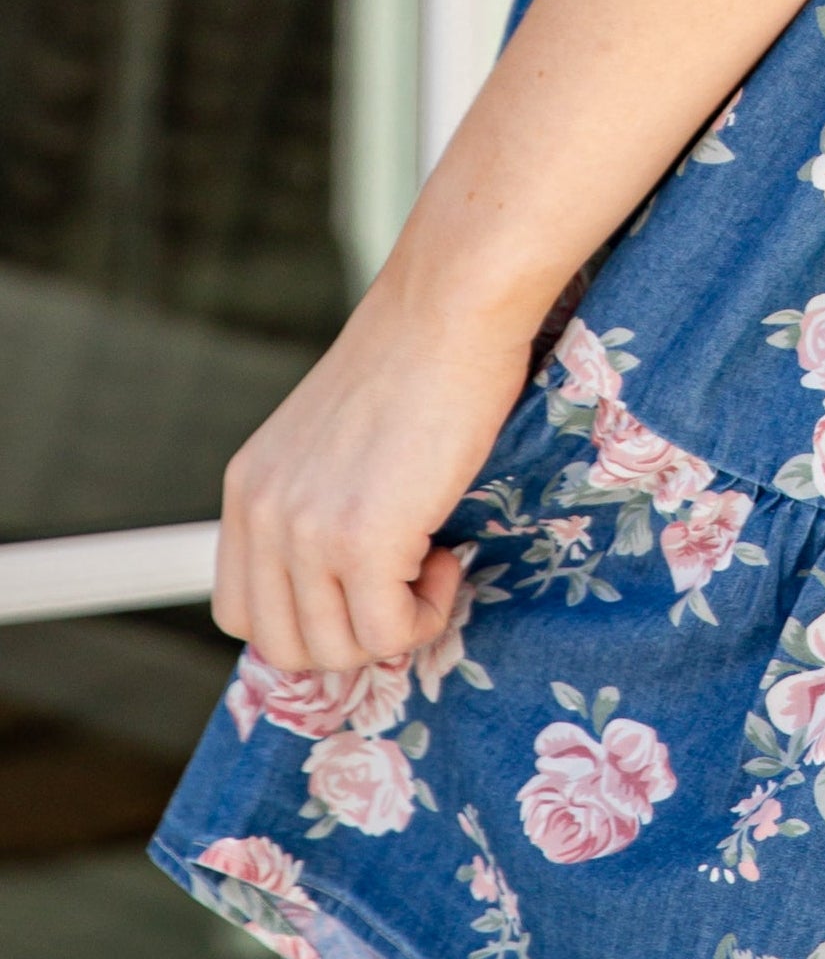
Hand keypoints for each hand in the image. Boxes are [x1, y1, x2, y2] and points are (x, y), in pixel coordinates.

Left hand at [212, 276, 538, 675]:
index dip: (307, 620)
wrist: (450, 308)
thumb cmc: (416, 357)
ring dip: (395, 626)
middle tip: (404, 583)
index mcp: (249, 488)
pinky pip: (389, 632)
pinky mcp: (362, 539)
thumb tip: (347, 578)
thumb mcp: (331, 436)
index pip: (240, 612)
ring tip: (432, 562)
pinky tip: (447, 557)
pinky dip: (427, 614)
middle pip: (283, 646)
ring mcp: (307, 531)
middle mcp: (263, 514)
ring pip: (336, 651)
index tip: (363, 589)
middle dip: (353, 636)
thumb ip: (316, 500)